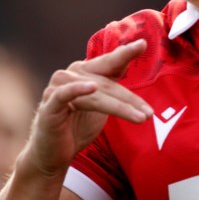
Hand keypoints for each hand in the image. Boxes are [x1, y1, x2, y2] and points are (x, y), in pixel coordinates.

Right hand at [28, 39, 153, 176]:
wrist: (54, 155)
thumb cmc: (77, 127)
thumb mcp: (101, 105)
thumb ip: (111, 87)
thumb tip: (128, 67)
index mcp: (84, 72)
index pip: (109, 62)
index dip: (125, 53)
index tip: (143, 44)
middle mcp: (70, 75)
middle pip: (107, 84)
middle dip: (130, 99)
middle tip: (150, 112)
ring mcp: (57, 89)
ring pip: (95, 94)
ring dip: (119, 106)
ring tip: (141, 117)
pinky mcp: (49, 106)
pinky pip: (64, 95)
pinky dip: (77, 89)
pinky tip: (91, 87)